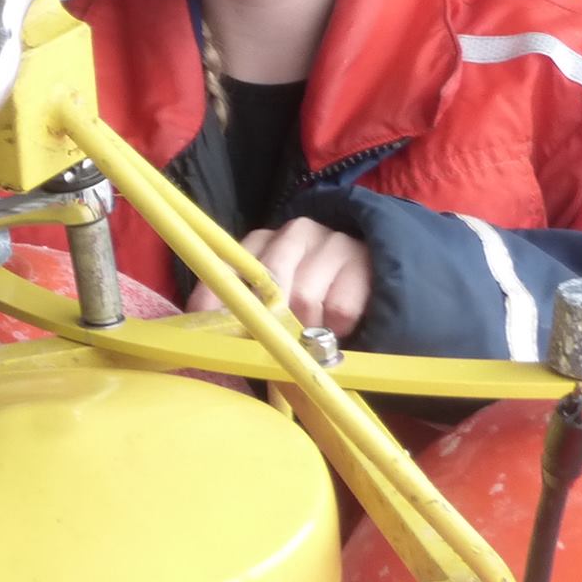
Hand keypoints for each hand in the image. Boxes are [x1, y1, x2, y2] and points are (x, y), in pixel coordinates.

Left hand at [188, 220, 372, 339]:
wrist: (373, 273)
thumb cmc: (314, 296)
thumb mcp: (277, 300)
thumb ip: (249, 316)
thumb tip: (218, 344)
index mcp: (261, 241)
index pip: (228, 266)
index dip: (213, 300)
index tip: (207, 329)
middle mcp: (293, 233)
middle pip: (270, 283)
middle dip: (269, 323)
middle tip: (273, 348)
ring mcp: (329, 242)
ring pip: (304, 300)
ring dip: (307, 329)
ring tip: (312, 336)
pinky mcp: (361, 259)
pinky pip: (339, 308)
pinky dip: (337, 328)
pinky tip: (338, 326)